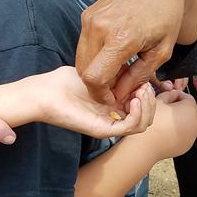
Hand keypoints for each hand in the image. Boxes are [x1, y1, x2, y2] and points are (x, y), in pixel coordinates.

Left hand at [39, 67, 155, 138]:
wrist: (46, 92)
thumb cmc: (65, 81)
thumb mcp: (99, 70)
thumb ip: (117, 71)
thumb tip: (136, 67)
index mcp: (113, 104)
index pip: (141, 104)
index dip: (147, 91)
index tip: (144, 77)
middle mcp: (113, 116)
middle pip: (146, 115)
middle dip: (151, 99)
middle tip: (145, 85)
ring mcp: (109, 124)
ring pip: (142, 124)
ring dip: (147, 107)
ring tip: (141, 92)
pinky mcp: (103, 130)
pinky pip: (131, 127)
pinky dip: (138, 114)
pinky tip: (133, 99)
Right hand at [76, 0, 191, 105]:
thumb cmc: (166, 16)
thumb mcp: (161, 52)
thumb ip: (138, 76)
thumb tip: (119, 95)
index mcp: (120, 38)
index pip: (95, 78)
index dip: (102, 95)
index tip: (114, 98)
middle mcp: (99, 27)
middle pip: (84, 71)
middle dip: (99, 85)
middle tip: (118, 86)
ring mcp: (90, 18)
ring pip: (81, 58)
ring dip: (96, 70)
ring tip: (118, 70)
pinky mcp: (87, 13)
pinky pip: (84, 44)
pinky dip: (95, 56)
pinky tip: (113, 54)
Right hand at [144, 89, 196, 159]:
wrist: (146, 145)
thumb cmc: (152, 124)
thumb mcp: (159, 101)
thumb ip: (169, 94)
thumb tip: (173, 94)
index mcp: (189, 109)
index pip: (188, 97)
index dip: (178, 95)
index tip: (170, 97)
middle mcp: (194, 122)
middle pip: (192, 110)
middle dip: (182, 107)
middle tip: (169, 108)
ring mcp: (192, 135)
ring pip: (190, 122)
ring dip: (182, 119)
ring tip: (167, 121)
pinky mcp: (188, 144)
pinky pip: (187, 134)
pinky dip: (181, 131)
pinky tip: (169, 131)